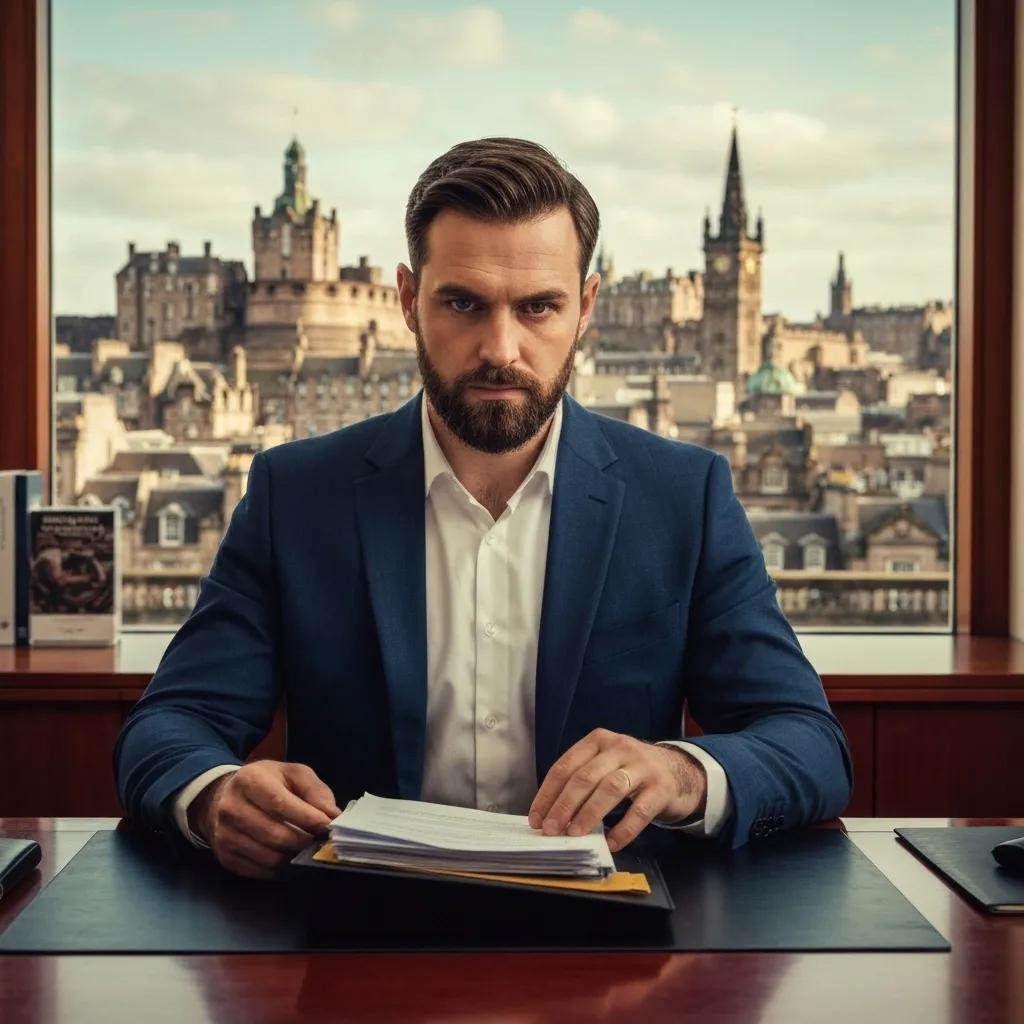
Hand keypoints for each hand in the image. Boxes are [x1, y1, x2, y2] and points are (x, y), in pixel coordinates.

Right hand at [189, 760, 342, 879]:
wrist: (226, 797)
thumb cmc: (268, 783)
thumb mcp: (293, 774)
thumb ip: (316, 791)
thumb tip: (333, 817)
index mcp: (249, 781)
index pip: (279, 804)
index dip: (307, 818)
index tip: (327, 826)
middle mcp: (231, 808)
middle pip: (275, 835)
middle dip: (304, 841)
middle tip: (320, 841)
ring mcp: (225, 835)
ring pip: (269, 857)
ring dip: (295, 857)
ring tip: (307, 849)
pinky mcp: (225, 857)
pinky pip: (260, 871)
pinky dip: (281, 870)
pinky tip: (290, 858)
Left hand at [527, 729, 706, 852]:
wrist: (680, 771)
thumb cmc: (632, 771)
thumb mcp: (606, 764)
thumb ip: (583, 781)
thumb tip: (551, 814)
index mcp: (598, 740)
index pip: (566, 766)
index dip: (548, 794)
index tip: (537, 818)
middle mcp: (619, 747)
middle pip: (585, 777)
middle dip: (564, 805)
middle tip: (551, 830)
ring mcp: (642, 766)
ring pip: (610, 789)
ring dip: (588, 814)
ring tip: (575, 834)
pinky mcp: (661, 787)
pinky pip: (640, 810)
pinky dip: (624, 829)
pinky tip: (612, 842)